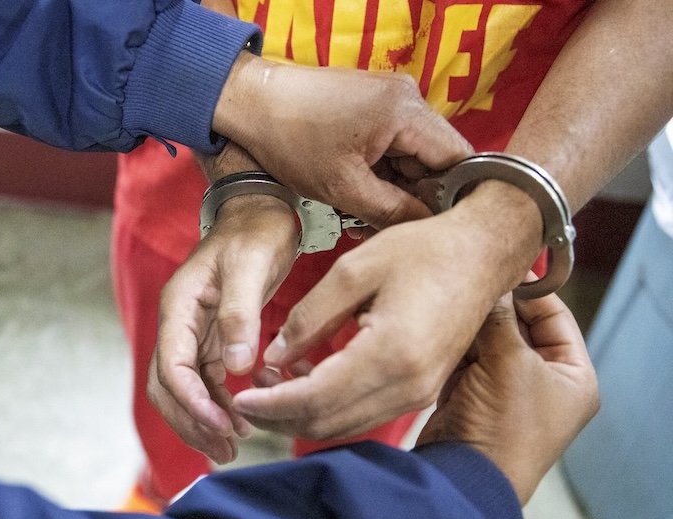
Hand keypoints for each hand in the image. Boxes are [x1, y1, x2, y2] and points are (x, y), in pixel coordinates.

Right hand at [147, 191, 298, 463]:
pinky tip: (242, 420)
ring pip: (185, 390)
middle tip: (226, 450)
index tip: (221, 425)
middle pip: (168, 387)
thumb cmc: (254, 232)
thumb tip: (238, 366)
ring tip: (235, 445)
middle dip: (192, 422)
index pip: (171, 366)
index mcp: (178, 307)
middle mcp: (178, 324)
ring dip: (204, 420)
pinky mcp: (211, 339)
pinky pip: (206, 381)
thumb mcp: (250, 267)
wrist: (259, 212)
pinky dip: (219, 404)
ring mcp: (192, 333)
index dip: (192, 402)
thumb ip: (242, 316)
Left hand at [214, 53, 472, 228]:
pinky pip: (393, 146)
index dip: (448, 199)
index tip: (432, 230)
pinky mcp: (374, 106)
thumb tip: (426, 228)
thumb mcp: (343, 188)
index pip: (457, 161)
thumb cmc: (289, 138)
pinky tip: (357, 199)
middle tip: (388, 229)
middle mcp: (408, 98)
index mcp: (407, 112)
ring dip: (394, 189)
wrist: (252, 104)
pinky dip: (380, 174)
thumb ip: (393, 210)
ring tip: (363, 218)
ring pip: (412, 157)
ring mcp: (391, 99)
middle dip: (416, 198)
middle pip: (436, 160)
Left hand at [228, 195, 532, 440]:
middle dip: (279, 417)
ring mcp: (418, 393)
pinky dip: (329, 407)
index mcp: (391, 353)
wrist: (486, 253)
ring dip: (301, 415)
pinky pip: (364, 414)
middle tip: (245, 396)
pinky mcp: (421, 392)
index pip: (316, 399)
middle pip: (327, 423)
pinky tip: (305, 379)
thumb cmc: (423, 251)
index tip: (240, 397)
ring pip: (344, 425)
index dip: (272, 404)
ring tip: (269, 384)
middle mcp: (408, 385)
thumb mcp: (355, 269)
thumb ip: (308, 316)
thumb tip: (273, 357)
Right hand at [416, 289, 597, 503]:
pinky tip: (440, 329)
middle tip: (467, 283)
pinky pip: (465, 359)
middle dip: (493, 308)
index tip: (501, 268)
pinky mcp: (472, 397)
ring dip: (470, 327)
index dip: (529, 290)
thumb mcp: (509, 362)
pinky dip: (454, 346)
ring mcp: (505, 390)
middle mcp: (543, 382)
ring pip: (487, 341)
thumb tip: (490, 282)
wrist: (467, 477)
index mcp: (573, 376)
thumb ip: (499, 318)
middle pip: (517, 326)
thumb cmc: (505, 429)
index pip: (554, 316)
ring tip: (449, 303)